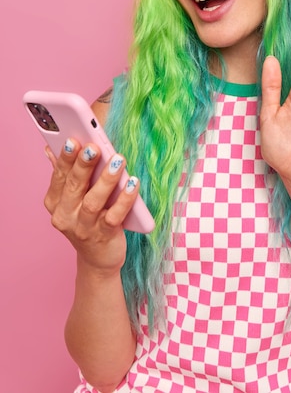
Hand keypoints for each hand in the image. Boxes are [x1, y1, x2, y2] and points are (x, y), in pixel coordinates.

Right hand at [44, 141, 139, 274]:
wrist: (99, 258)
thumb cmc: (87, 219)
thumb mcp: (73, 198)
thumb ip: (65, 173)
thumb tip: (50, 148)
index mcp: (55, 202)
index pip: (59, 176)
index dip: (65, 158)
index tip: (72, 139)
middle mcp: (65, 215)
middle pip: (74, 186)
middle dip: (83, 165)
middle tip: (93, 146)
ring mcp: (84, 228)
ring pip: (93, 201)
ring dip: (106, 179)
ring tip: (118, 160)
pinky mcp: (104, 236)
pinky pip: (114, 216)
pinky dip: (124, 199)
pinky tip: (133, 183)